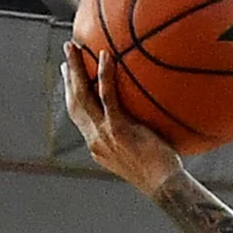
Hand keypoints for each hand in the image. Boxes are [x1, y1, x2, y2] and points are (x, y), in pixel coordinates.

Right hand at [62, 41, 184, 197]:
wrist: (164, 186)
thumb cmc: (162, 173)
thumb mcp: (142, 154)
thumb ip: (136, 137)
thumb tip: (148, 121)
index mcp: (97, 145)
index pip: (79, 115)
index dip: (71, 93)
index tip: (68, 74)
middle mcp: (95, 139)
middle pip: (74, 102)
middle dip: (68, 76)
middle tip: (67, 51)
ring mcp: (104, 134)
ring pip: (82, 96)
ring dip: (75, 69)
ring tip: (73, 46)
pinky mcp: (118, 130)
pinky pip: (107, 97)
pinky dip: (104, 76)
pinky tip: (106, 56)